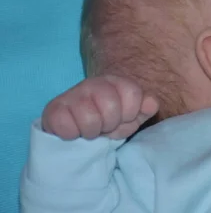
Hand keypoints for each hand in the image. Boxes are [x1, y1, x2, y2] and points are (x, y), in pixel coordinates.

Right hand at [42, 75, 158, 139]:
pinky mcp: (53, 109)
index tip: (124, 118)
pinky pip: (67, 128)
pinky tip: (73, 132)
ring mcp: (72, 94)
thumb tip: (151, 103)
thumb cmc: (109, 121)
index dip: (131, 113)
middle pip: (111, 108)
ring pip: (90, 120)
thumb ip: (145, 108)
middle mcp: (94, 83)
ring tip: (90, 130)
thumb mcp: (132, 116)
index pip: (133, 93)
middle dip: (111, 125)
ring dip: (92, 132)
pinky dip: (72, 135)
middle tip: (104, 126)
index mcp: (116, 82)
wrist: (78, 129)